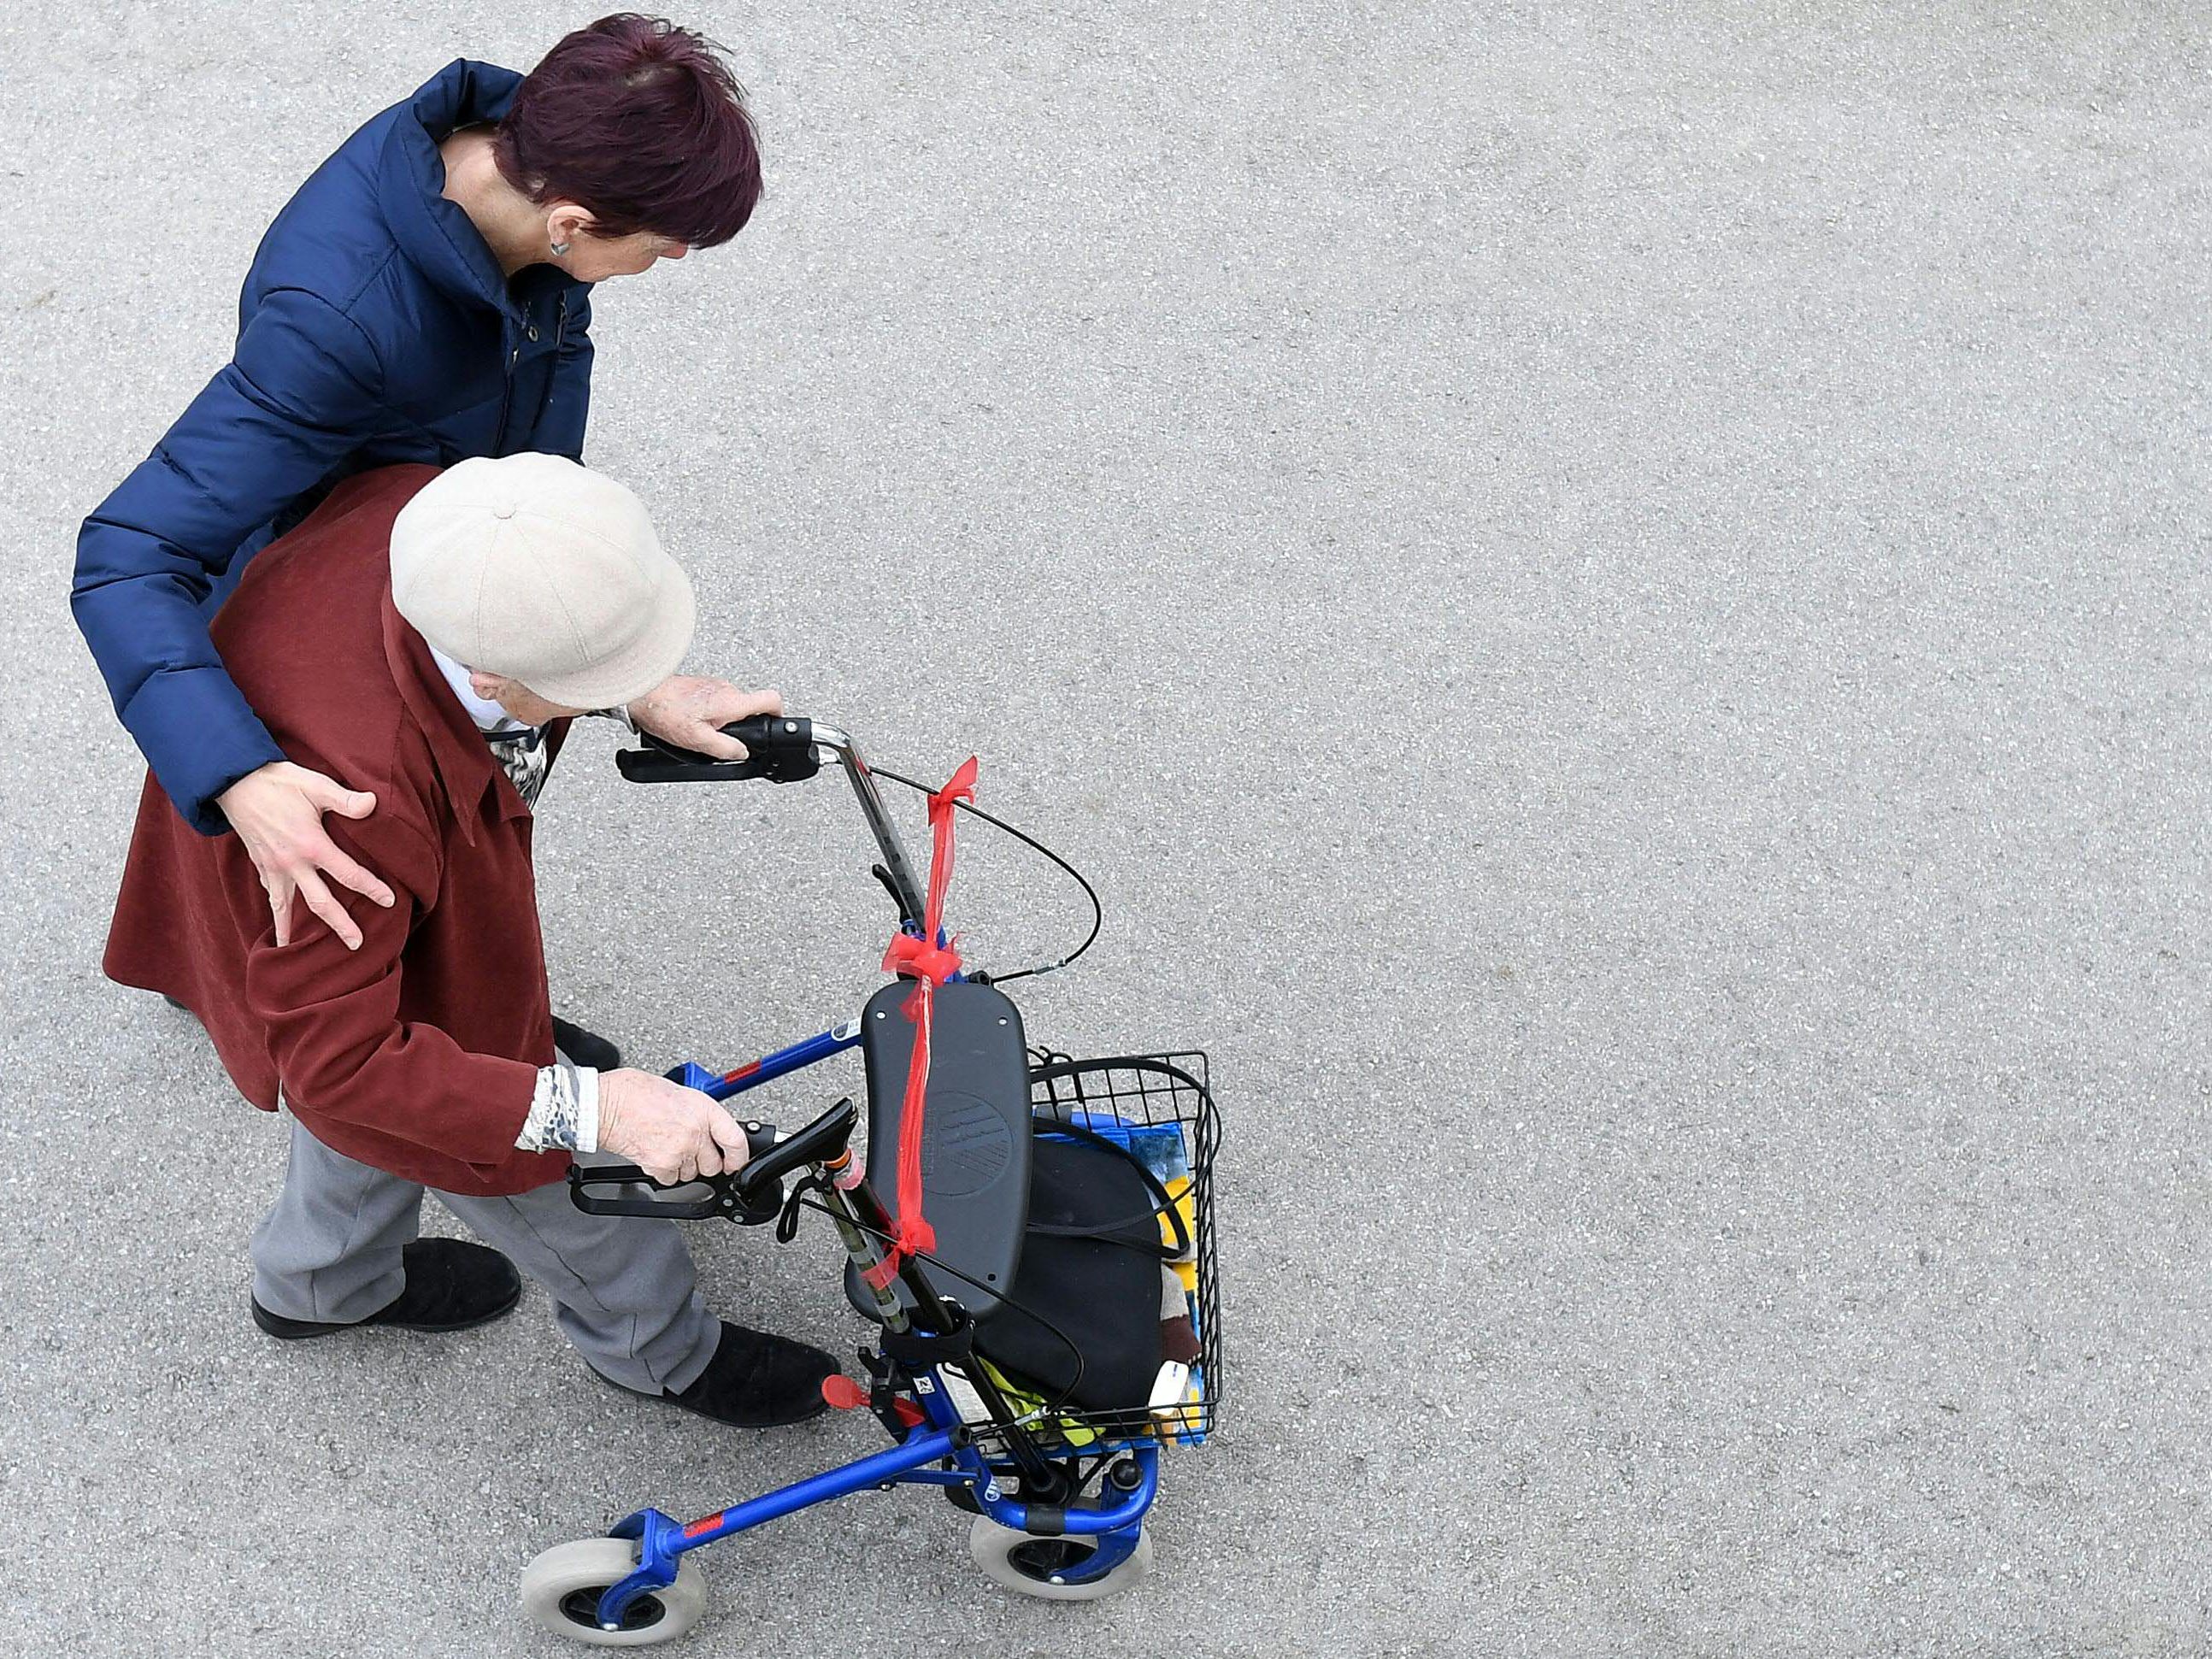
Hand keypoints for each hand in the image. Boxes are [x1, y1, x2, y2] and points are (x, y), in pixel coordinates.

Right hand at [216, 761, 395, 949]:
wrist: (235, 783)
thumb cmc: (280, 783)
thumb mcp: (316, 786)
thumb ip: (345, 799)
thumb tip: (374, 803)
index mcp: (312, 845)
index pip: (349, 874)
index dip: (371, 888)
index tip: (389, 901)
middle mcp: (292, 864)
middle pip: (321, 902)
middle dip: (340, 925)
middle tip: (356, 945)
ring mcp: (273, 869)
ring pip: (288, 908)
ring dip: (296, 931)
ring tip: (301, 953)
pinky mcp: (260, 867)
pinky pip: (270, 897)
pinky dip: (276, 915)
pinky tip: (280, 930)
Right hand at [596, 1068, 752, 1185]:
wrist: (607, 1105)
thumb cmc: (635, 1093)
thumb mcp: (679, 1093)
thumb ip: (698, 1114)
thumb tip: (709, 1128)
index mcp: (703, 1109)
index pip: (735, 1140)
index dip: (739, 1156)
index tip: (736, 1161)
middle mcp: (695, 1132)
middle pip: (714, 1165)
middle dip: (705, 1161)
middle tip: (691, 1150)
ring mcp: (679, 1151)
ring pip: (692, 1174)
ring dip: (683, 1166)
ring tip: (667, 1145)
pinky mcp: (660, 1166)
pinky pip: (671, 1180)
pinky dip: (664, 1172)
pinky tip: (655, 1153)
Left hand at [627, 677, 782, 760]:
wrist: (642, 694)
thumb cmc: (666, 713)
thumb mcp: (698, 741)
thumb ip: (726, 749)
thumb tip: (741, 753)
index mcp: (732, 702)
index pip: (772, 700)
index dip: (778, 715)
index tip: (773, 726)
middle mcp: (727, 689)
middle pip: (748, 709)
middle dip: (738, 727)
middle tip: (719, 738)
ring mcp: (714, 685)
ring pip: (729, 707)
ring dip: (719, 721)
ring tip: (698, 730)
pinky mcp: (701, 685)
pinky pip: (714, 702)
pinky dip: (707, 714)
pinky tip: (689, 721)